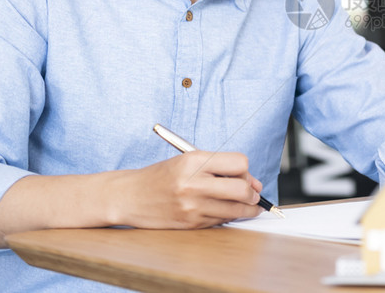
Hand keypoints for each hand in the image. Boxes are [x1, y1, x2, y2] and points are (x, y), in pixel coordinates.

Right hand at [113, 150, 263, 228]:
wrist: (129, 196)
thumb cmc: (161, 176)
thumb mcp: (188, 160)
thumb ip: (220, 167)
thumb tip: (254, 183)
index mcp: (194, 160)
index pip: (239, 163)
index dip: (247, 171)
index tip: (247, 176)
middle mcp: (194, 182)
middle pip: (242, 189)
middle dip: (253, 194)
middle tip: (254, 195)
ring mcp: (192, 205)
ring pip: (236, 209)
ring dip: (247, 209)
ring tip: (247, 206)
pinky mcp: (190, 223)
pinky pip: (221, 221)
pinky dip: (228, 217)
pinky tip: (223, 211)